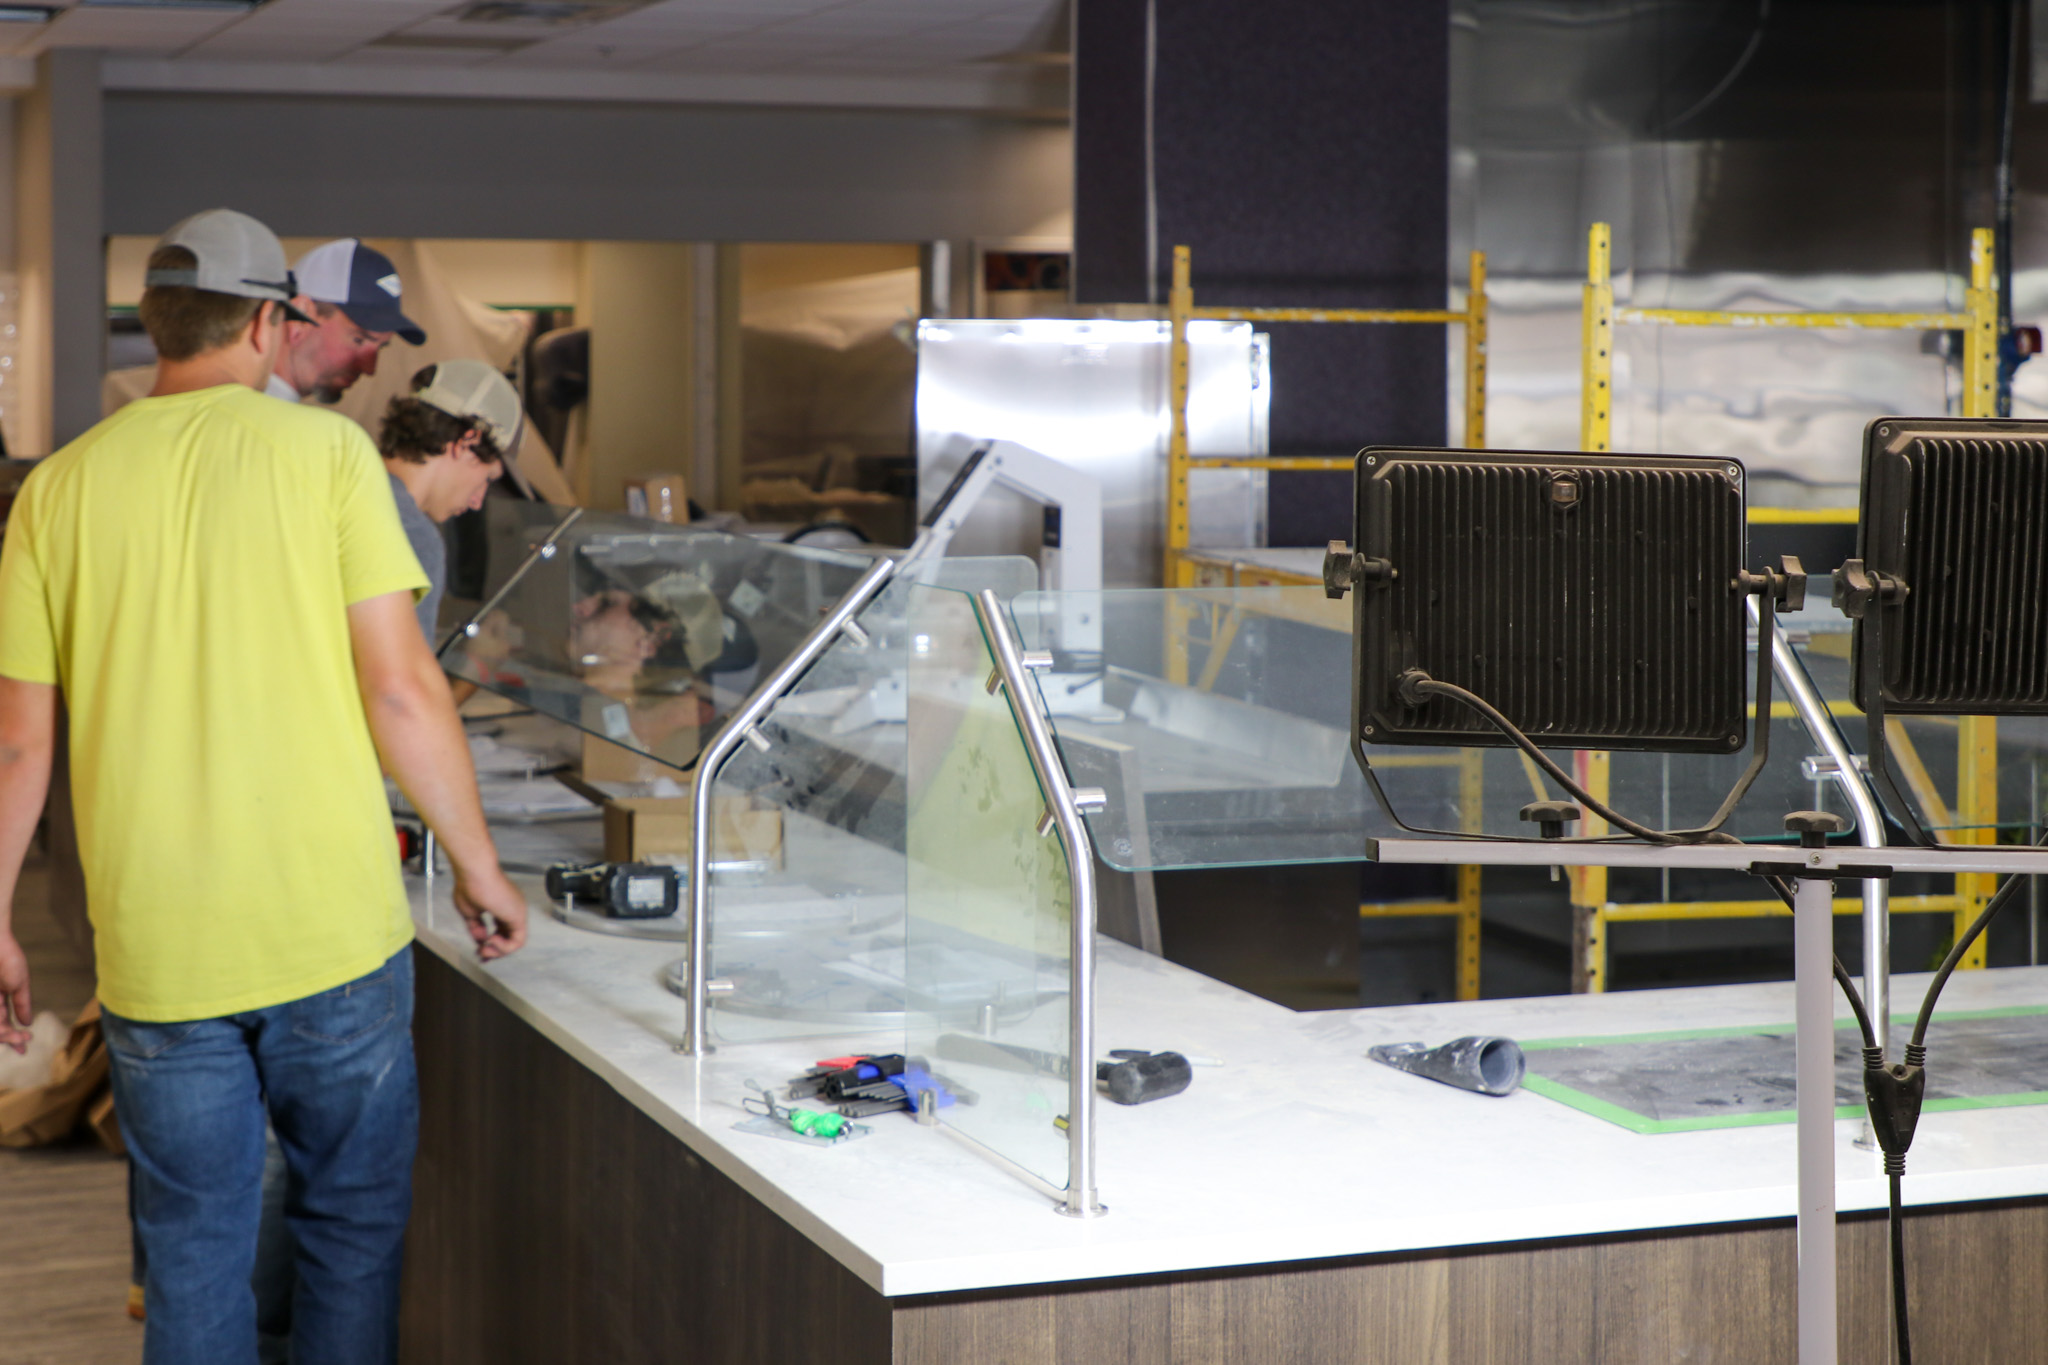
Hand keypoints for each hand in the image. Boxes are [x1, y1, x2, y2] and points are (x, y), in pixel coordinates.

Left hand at [0, 932, 31, 1053]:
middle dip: (9, 1037)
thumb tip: (27, 1023)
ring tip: (14, 1035)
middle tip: (23, 1039)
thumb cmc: (7, 958)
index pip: (5, 1024)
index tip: (25, 1049)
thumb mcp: (19, 983)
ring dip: (3, 1033)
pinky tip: (4, 1027)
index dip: (14, 1038)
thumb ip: (22, 1004)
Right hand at [452, 864, 528, 961]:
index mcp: (502, 906)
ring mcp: (517, 912)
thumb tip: (481, 939)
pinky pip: (517, 941)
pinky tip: (491, 940)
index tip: (480, 950)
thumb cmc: (470, 884)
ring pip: (515, 942)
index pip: (501, 931)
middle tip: (482, 954)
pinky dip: (503, 946)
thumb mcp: (470, 912)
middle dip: (495, 951)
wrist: (475, 872)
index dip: (491, 944)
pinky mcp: (519, 916)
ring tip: (485, 949)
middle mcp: (512, 909)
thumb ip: (476, 927)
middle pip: (509, 938)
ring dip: (499, 951)